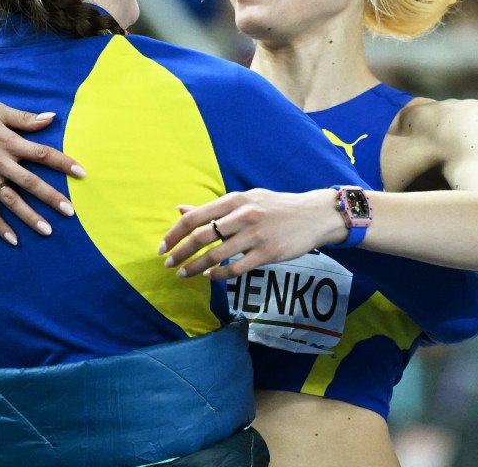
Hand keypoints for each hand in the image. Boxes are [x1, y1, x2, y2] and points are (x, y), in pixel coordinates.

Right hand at [0, 97, 84, 244]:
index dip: (63, 163)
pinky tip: (13, 239)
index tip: (82, 173)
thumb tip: (51, 119)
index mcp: (6, 139)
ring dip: (29, 216)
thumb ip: (23, 118)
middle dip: (52, 197)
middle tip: (70, 211)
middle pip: (30, 182)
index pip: (41, 153)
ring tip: (47, 230)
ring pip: (10, 200)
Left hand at [159, 188, 344, 279]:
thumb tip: (180, 209)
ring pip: (217, 255)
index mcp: (234, 200)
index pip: (195, 216)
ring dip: (196, 267)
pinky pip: (236, 268)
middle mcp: (243, 215)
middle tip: (169, 264)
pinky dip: (219, 275)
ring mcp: (256, 234)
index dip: (175, 233)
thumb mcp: (245, 200)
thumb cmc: (275, 207)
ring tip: (185, 274)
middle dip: (181, 253)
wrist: (314, 214)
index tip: (162, 247)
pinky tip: (210, 277)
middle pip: (202, 236)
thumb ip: (213, 207)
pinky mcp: (268, 252)